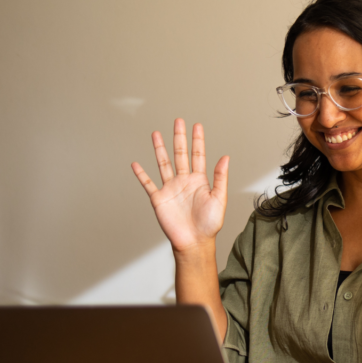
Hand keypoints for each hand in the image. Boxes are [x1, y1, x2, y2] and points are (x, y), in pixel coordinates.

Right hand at [132, 118, 228, 252]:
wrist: (194, 241)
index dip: (197, 140)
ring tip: (155, 134)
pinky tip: (136, 164)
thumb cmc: (209, 224)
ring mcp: (170, 189)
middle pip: (179, 154)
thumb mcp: (219, 198)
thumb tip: (225, 157)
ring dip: (159, 149)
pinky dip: (141, 174)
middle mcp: (184, 181)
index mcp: (199, 180)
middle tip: (178, 121)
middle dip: (179, 138)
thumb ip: (220, 177)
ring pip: (163, 164)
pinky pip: (148, 184)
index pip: (198, 155)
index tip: (196, 125)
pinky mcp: (159, 199)